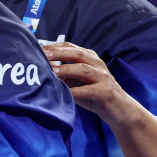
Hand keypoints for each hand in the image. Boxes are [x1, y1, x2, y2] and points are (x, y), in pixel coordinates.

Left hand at [44, 41, 156, 156]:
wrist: (119, 109)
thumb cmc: (93, 93)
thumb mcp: (76, 80)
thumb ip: (62, 73)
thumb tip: (40, 67)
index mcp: (89, 57)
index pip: (70, 47)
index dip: (54, 47)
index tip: (38, 48)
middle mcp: (97, 63)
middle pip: (76, 54)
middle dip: (58, 53)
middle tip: (43, 55)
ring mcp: (103, 76)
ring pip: (83, 69)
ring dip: (66, 70)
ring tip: (52, 72)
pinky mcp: (106, 91)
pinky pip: (89, 90)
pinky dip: (76, 91)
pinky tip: (66, 92)